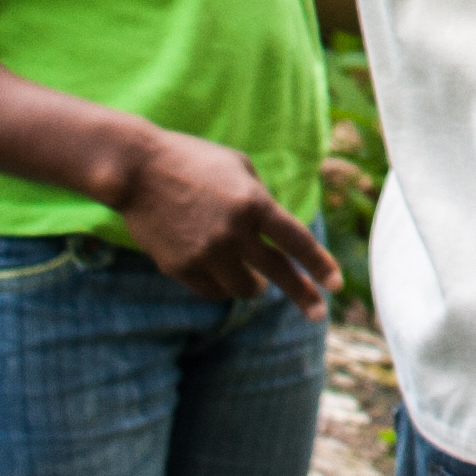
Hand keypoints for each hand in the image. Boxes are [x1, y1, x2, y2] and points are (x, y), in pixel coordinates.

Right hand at [105, 126, 339, 314]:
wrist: (138, 169)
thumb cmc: (194, 162)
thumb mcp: (240, 168)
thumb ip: (261, 200)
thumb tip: (276, 233)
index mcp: (253, 203)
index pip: (296, 241)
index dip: (319, 265)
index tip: (337, 284)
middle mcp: (233, 232)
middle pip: (277, 273)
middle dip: (302, 295)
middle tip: (319, 314)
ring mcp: (205, 252)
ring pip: (244, 288)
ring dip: (253, 286)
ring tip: (257, 280)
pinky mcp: (180, 267)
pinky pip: (213, 291)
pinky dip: (222, 285)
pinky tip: (222, 273)